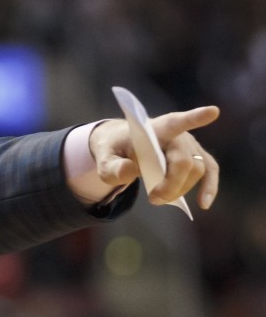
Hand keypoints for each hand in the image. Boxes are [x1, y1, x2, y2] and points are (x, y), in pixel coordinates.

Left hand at [89, 106, 220, 209]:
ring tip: (158, 199)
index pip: (174, 122)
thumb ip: (113, 167)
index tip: (212, 112)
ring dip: (180, 189)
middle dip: (171, 185)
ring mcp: (189, 144)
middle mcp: (177, 134)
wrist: (121, 145)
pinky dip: (209, 187)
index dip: (193, 118)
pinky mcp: (196, 156)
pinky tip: (203, 204)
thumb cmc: (115, 150)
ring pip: (197, 169)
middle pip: (184, 161)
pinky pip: (210, 170)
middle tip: (153, 199)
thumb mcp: (104, 160)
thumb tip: (130, 170)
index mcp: (154, 129)